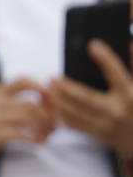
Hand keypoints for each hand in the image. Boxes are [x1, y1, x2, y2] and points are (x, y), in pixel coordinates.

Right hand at [0, 78, 55, 170]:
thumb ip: (16, 104)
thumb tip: (50, 102)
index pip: (24, 81)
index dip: (43, 89)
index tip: (52, 104)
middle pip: (31, 104)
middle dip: (49, 116)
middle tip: (55, 127)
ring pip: (28, 118)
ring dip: (44, 128)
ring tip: (48, 135)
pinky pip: (21, 134)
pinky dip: (36, 139)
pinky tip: (41, 142)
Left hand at [50, 39, 132, 157]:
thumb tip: (129, 43)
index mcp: (130, 95)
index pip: (116, 73)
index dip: (105, 59)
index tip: (92, 44)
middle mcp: (118, 111)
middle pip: (86, 98)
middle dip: (66, 87)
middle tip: (52, 77)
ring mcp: (107, 124)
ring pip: (75, 112)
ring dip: (59, 100)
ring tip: (51, 88)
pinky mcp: (98, 134)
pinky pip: (74, 124)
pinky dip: (62, 114)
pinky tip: (55, 103)